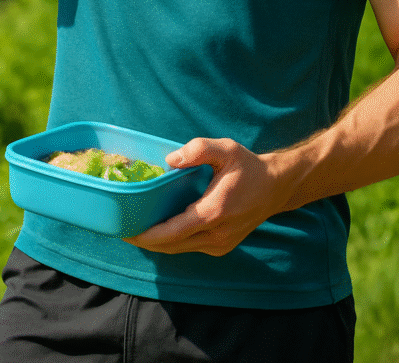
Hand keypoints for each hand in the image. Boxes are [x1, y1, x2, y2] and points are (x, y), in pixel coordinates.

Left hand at [123, 138, 291, 256]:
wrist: (275, 187)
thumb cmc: (248, 166)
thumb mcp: (226, 149)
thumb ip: (198, 149)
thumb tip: (170, 160)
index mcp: (214, 212)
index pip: (173, 232)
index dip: (147, 235)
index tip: (126, 231)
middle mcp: (216, 234)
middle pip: (171, 245)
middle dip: (146, 240)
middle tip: (122, 228)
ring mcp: (220, 244)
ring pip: (180, 249)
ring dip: (158, 242)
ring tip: (136, 229)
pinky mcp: (222, 247)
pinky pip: (191, 247)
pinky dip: (173, 241)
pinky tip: (161, 228)